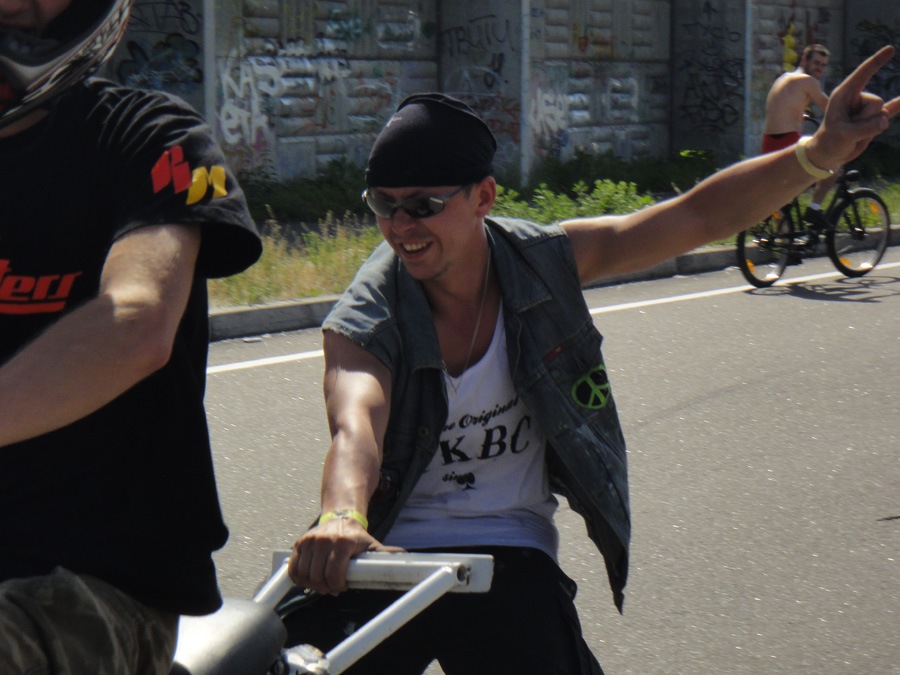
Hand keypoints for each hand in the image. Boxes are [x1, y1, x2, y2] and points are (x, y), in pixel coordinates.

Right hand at [288, 519, 403, 595]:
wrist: (341, 517)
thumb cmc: (357, 536)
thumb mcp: (372, 544)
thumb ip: (386, 553)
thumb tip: (405, 556)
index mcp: (342, 542)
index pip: (334, 573)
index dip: (337, 586)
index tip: (341, 588)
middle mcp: (323, 540)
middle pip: (318, 577)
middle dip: (325, 588)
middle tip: (332, 589)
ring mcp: (309, 541)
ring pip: (304, 574)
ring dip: (312, 585)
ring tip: (322, 584)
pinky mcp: (299, 543)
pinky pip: (293, 568)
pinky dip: (298, 578)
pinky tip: (309, 580)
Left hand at [808, 45, 899, 168]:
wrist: (829, 154)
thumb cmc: (829, 142)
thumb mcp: (843, 136)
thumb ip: (865, 129)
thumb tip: (884, 122)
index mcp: (844, 95)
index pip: (862, 74)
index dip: (877, 61)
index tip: (891, 48)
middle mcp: (856, 98)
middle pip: (875, 102)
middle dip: (866, 119)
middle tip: (849, 130)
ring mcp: (865, 108)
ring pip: (882, 113)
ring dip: (871, 127)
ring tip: (854, 134)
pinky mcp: (873, 119)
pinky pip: (891, 110)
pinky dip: (898, 105)